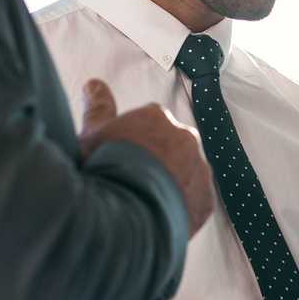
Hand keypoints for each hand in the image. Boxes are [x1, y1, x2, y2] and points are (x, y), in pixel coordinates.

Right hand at [78, 79, 214, 234]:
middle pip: (170, 147)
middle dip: (155, 161)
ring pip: (186, 174)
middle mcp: (185, 137)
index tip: (121, 159)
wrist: (124, 214)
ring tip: (144, 203)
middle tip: (132, 182)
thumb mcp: (92, 135)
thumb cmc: (104, 169)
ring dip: (171, 184)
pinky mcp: (206, 200)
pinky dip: (181, 209)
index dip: (132, 143)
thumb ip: (98, 107)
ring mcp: (199, 169)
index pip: (148, 124)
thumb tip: (94, 83)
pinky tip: (159, 217)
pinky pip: (195, 202)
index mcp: (157, 117)